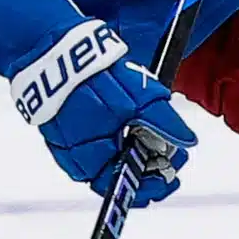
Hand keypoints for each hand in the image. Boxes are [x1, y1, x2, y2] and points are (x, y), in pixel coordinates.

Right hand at [11, 21, 195, 206]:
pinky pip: (92, 146)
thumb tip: (187, 142)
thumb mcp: (139, 100)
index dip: (155, 183)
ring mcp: (66, 147)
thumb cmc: (92, 77)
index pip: (127, 187)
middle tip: (168, 150)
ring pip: (107, 160)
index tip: (173, 172)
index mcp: (94, 161)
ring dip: (131, 150)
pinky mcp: (62, 132)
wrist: (52, 51)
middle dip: (147, 165)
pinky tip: (124, 122)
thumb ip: (164, 124)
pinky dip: (113, 139)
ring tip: (148, 132)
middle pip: (119, 175)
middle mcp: (77, 162)